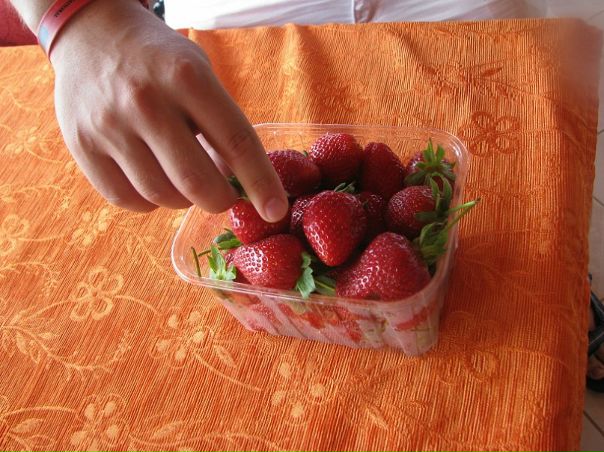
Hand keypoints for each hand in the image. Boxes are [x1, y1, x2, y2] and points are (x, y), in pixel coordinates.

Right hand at [49, 0, 287, 220]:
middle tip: (224, 196)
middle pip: (197, 182)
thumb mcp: (198, 72)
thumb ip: (220, 123)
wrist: (91, 34)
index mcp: (186, 77)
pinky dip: (150, 202)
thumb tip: (239, 181)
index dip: (261, 183)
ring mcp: (109, 126)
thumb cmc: (158, 59)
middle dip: (220, 200)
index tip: (276, 211)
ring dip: (184, 200)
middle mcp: (146, 102)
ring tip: (185, 179)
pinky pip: (127, 199)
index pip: (237, 142)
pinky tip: (154, 180)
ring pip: (162, 195)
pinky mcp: (81, 146)